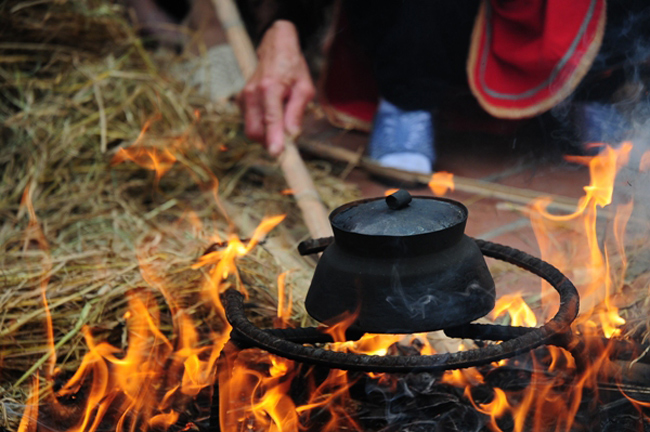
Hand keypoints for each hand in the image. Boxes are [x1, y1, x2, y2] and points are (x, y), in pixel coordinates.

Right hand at [241, 20, 314, 155]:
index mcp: (270, 88)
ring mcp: (243, 97)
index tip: (277, 154)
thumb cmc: (293, 67)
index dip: (274, 139)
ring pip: (251, 130)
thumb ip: (297, 112)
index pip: (271, 120)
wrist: (275, 48)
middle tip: (286, 138)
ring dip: (266, 134)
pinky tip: (272, 113)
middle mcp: (252, 93)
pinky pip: (250, 122)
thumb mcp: (304, 88)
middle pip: (255, 131)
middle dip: (269, 141)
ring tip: (281, 119)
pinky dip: (261, 126)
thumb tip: (293, 135)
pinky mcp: (240, 100)